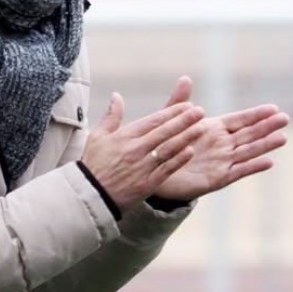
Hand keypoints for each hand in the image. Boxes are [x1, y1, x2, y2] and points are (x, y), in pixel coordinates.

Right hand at [80, 85, 206, 210]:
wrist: (91, 195)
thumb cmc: (93, 164)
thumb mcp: (97, 136)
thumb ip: (111, 116)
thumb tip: (116, 96)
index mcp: (125, 137)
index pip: (153, 121)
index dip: (172, 112)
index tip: (187, 105)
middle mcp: (136, 150)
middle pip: (164, 132)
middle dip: (184, 120)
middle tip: (200, 111)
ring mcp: (142, 167)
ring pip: (169, 149)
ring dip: (186, 137)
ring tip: (201, 128)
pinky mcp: (147, 183)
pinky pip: (166, 169)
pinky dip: (179, 160)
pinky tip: (191, 151)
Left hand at [150, 78, 288, 202]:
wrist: (154, 172)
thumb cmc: (163, 145)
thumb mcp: (170, 121)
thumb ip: (179, 103)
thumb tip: (185, 78)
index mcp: (213, 129)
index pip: (239, 120)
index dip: (256, 114)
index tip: (274, 108)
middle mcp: (222, 145)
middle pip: (249, 134)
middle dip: (267, 127)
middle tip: (286, 118)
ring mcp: (221, 162)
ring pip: (248, 152)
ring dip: (265, 145)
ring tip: (283, 138)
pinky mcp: (217, 179)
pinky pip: (238, 172)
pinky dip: (252, 167)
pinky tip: (268, 161)